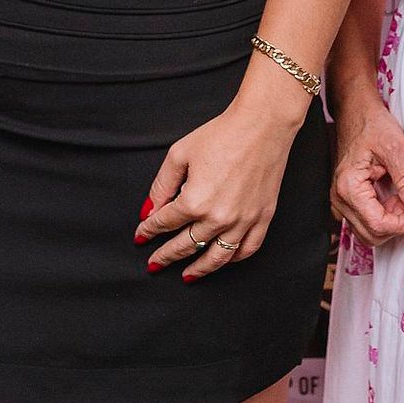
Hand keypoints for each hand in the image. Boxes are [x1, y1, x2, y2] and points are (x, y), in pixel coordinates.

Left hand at [134, 102, 299, 281]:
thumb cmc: (221, 135)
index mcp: (194, 201)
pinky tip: (221, 261)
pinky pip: (247, 250)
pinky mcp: (263, 218)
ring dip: (198, 269)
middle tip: (154, 263)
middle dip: (165, 256)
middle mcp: (218, 218)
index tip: (140, 235)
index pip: (164, 223)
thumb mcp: (179, 154)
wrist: (262, 126)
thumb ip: (161, 186)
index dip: (148, 230)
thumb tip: (149, 210)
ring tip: (186, 276)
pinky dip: (232, 260)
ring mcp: (243, 221)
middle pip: (185, 245)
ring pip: (216, 257)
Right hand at [331, 98, 403, 246]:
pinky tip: (397, 196)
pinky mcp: (349, 199)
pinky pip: (368, 219)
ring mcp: (342, 201)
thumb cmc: (372, 124)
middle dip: (399, 224)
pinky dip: (386, 214)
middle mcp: (340, 200)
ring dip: (393, 221)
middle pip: (372, 234)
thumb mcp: (395, 146)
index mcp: (348, 188)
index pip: (378, 225)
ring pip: (370, 230)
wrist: (356, 111)